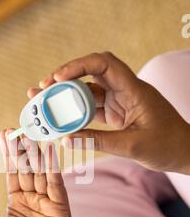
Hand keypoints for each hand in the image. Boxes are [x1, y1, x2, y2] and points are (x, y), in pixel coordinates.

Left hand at [0, 130, 70, 216]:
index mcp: (18, 202)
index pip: (13, 173)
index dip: (8, 155)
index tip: (3, 136)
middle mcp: (34, 198)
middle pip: (27, 169)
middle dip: (21, 149)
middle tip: (16, 129)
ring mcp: (48, 202)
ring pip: (42, 172)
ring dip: (36, 153)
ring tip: (29, 134)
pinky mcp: (61, 208)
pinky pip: (57, 184)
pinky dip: (53, 167)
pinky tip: (49, 151)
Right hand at [28, 52, 189, 173]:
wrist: (184, 152)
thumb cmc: (167, 146)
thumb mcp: (132, 146)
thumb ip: (98, 142)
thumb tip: (65, 139)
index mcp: (133, 90)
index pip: (104, 64)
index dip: (78, 65)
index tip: (57, 78)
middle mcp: (124, 90)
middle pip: (90, 74)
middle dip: (64, 79)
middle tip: (41, 88)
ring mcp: (119, 101)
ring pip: (88, 92)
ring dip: (66, 96)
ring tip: (42, 101)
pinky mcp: (116, 112)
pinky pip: (91, 108)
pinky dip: (75, 113)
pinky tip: (60, 119)